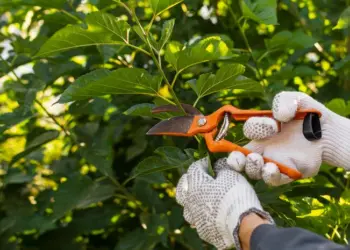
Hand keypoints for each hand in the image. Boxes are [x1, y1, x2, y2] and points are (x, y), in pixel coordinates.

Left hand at [175, 157, 273, 249]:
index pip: (194, 168)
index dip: (203, 163)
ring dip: (194, 201)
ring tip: (204, 199)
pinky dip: (204, 216)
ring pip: (188, 207)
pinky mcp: (203, 231)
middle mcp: (190, 202)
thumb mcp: (230, 174)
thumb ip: (221, 167)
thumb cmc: (235, 195)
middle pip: (182, 189)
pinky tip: (212, 215)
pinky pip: (199, 221)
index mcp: (194, 185)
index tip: (211, 162)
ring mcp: (195, 218)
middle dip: (190, 182)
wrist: (243, 225)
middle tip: (201, 179)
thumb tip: (217, 165)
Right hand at [227, 91, 349, 185]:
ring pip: (254, 172)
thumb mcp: (296, 100)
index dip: (256, 127)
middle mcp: (263, 148)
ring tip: (258, 160)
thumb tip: (279, 116)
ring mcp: (274, 162)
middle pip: (240, 158)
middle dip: (236, 159)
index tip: (274, 125)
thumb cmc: (309, 114)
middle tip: (244, 156)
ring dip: (252, 168)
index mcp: (261, 130)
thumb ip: (284, 101)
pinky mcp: (288, 173)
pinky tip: (272, 168)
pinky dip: (270, 176)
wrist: (329, 132)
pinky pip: (273, 180)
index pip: (249, 131)